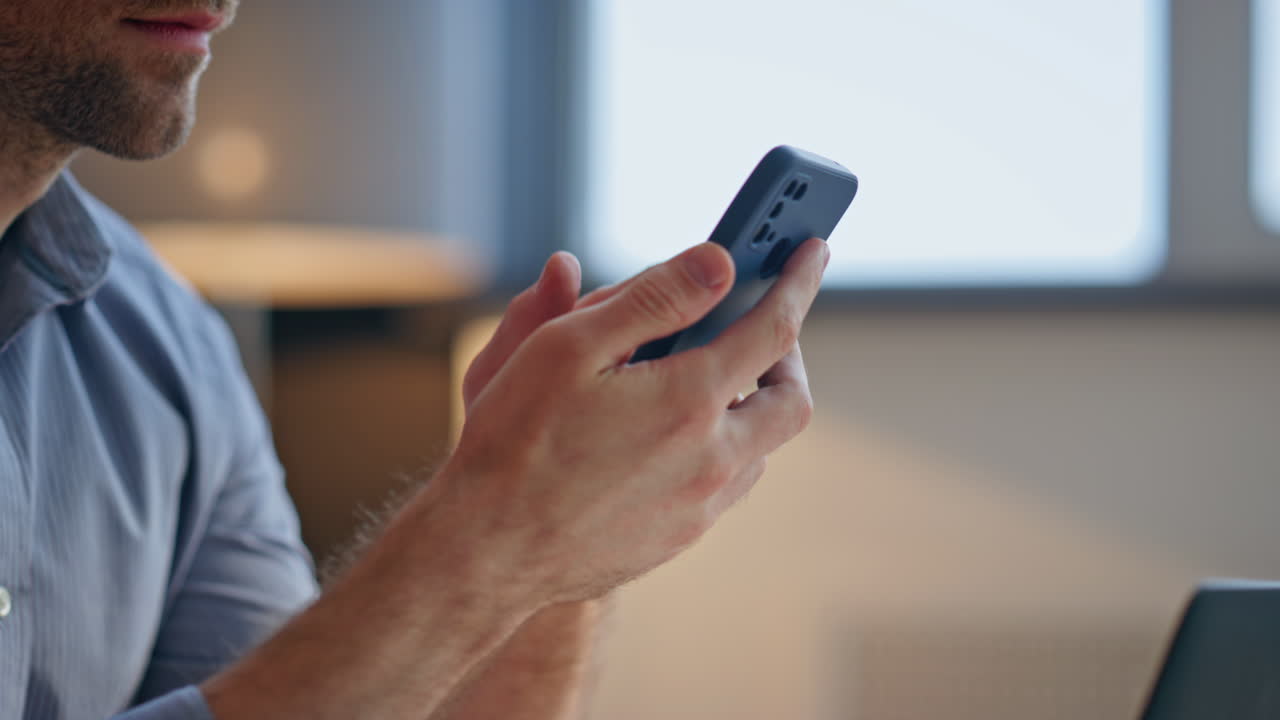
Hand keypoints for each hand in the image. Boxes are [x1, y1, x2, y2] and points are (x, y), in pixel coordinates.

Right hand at [436, 238, 827, 607]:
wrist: (489, 550)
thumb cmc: (515, 440)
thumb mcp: (569, 346)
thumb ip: (653, 298)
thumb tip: (719, 262)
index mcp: (690, 400)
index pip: (775, 328)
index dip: (797, 281)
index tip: (811, 251)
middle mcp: (712, 459)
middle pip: (792, 401)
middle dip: (789, 356)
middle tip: (760, 327)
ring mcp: (700, 506)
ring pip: (761, 449)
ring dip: (751, 406)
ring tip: (707, 378)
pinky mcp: (680, 537)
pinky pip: (726, 485)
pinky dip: (720, 447)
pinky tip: (673, 434)